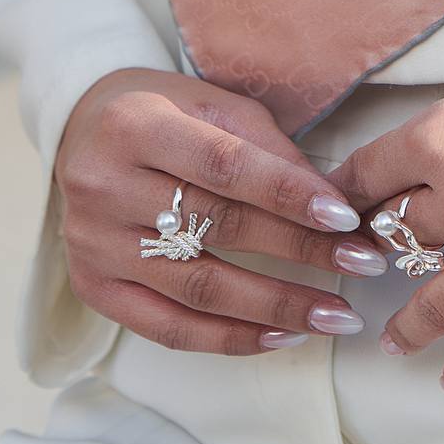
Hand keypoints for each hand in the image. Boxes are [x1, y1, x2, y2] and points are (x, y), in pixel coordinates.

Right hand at [52, 66, 391, 354]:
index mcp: (136, 125)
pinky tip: (279, 337)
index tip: (346, 217)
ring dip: (275, 307)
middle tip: (361, 266)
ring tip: (334, 315)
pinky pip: (167, 328)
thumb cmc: (165, 112)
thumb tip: (330, 203)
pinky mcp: (93, 288)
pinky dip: (228, 338)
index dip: (288, 193)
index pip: (224, 166)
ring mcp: (94, 243)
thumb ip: (266, 148)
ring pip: (197, 288)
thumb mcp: (213, 105)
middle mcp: (106, 186)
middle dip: (299, 251)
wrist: (82, 131)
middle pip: (216, 228)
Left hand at [320, 34, 443, 393]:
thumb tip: (430, 160)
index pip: (363, 174)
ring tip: (395, 337)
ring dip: (404, 327)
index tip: (337, 209)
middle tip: (371, 262)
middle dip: (380, 248)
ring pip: (427, 308)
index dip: (344, 194)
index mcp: (443, 137)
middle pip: (392, 236)